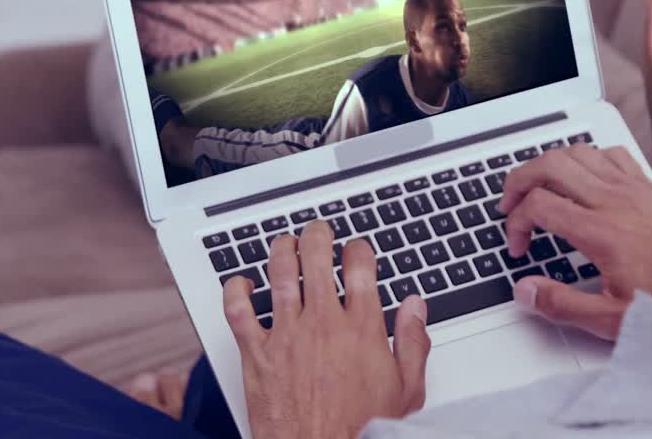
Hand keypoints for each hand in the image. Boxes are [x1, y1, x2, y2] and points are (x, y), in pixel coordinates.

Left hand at [222, 223, 430, 438]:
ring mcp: (287, 336)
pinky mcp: (256, 355)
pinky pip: (237, 310)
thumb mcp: (406, 391)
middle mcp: (323, 324)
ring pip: (279, 272)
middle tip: (318, 233)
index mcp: (362, 328)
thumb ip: (412, 342)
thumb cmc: (361, 432)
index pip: (359, 265)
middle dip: (318, 236)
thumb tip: (415, 307)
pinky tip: (242, 284)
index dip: (358, 249)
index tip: (357, 250)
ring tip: (285, 244)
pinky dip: (236, 290)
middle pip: (316, 256)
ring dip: (282, 249)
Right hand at [500, 144, 651, 339]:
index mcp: (602, 233)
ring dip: (549, 165)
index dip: (516, 223)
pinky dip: (588, 158)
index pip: (539, 205)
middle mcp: (616, 202)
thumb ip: (561, 304)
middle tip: (510, 205)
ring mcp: (634, 190)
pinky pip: (612, 153)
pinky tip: (582, 179)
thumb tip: (525, 290)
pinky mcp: (649, 188)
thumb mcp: (609, 319)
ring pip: (578, 152)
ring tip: (538, 187)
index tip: (519, 247)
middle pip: (551, 165)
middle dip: (519, 181)